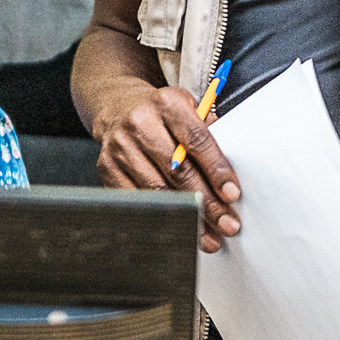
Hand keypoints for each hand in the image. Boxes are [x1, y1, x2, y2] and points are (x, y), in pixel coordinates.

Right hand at [89, 80, 242, 250]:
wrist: (120, 108)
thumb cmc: (164, 115)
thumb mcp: (191, 110)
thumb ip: (211, 136)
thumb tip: (231, 177)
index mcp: (167, 104)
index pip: (197, 140)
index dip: (216, 170)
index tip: (232, 195)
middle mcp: (140, 123)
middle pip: (178, 171)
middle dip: (206, 202)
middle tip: (228, 224)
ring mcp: (120, 147)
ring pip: (158, 191)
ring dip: (187, 217)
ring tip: (210, 236)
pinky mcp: (107, 168)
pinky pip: (138, 200)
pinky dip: (161, 218)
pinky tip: (180, 228)